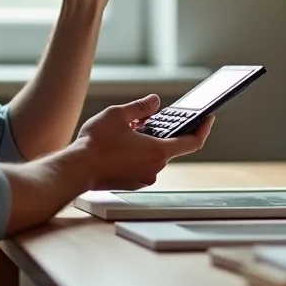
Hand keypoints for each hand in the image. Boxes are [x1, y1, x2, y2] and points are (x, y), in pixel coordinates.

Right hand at [72, 94, 213, 190]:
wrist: (76, 169)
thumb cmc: (96, 144)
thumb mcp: (118, 114)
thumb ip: (141, 107)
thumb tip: (154, 101)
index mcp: (158, 152)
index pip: (192, 142)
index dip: (204, 128)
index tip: (209, 118)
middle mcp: (155, 169)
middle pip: (168, 147)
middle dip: (161, 130)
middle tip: (148, 118)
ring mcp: (142, 178)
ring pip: (152, 156)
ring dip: (146, 141)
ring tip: (128, 128)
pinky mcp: (131, 183)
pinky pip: (141, 164)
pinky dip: (137, 153)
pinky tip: (121, 144)